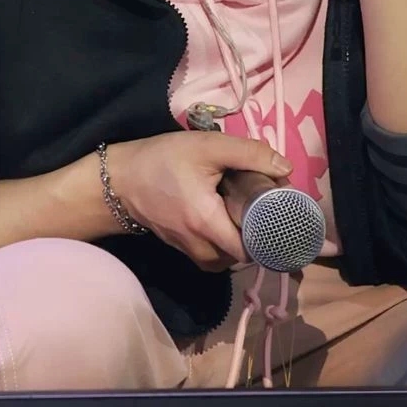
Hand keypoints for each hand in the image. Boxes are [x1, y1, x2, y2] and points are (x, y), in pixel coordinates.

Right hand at [102, 132, 291, 271]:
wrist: (119, 179)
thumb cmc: (164, 159)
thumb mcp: (208, 146)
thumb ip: (250, 154)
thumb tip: (286, 170)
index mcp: (207, 222)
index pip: (249, 249)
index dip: (269, 236)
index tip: (279, 216)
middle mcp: (198, 245)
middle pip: (240, 257)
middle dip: (256, 237)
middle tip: (265, 210)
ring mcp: (187, 249)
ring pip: (225, 260)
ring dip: (239, 243)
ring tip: (246, 216)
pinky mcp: (180, 246)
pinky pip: (210, 255)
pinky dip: (223, 244)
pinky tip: (226, 220)